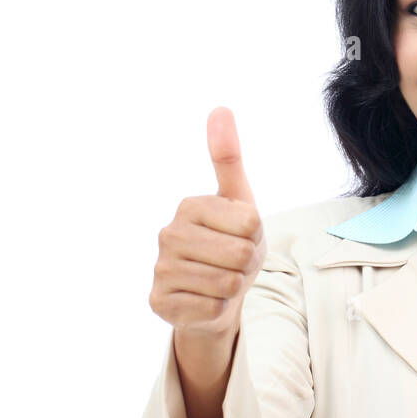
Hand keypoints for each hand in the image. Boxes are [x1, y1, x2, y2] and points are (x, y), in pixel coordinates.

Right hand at [149, 107, 267, 336]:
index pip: (251, 223)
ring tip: (222, 280)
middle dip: (247, 263)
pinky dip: (219, 308)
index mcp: (189, 206)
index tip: (241, 236)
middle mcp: (168, 235)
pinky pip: (213, 308)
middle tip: (233, 262)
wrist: (216, 294)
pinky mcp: (160, 303)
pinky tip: (206, 300)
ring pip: (228, 283)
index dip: (256, 235)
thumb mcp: (239, 200)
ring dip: (235, 287)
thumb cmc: (231, 242)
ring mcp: (161, 270)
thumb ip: (228, 157)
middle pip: (240, 254)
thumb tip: (220, 108)